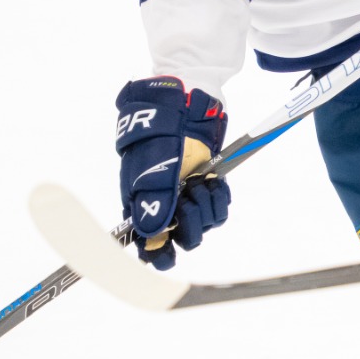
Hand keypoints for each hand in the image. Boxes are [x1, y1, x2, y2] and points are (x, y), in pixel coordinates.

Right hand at [114, 76, 228, 269]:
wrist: (188, 101)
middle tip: (189, 198)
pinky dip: (219, 197)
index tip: (165, 257)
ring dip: (206, 206)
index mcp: (140, 201)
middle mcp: (163, 202)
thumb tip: (150, 238)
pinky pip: (218, 208)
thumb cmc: (163, 131)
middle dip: (189, 224)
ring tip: (201, 181)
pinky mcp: (207, 184)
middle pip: (180, 238)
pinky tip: (214, 180)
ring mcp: (185, 194)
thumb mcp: (155, 166)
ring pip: (203, 224)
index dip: (156, 254)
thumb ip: (154, 201)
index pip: (147, 244)